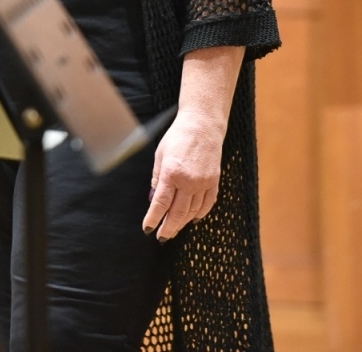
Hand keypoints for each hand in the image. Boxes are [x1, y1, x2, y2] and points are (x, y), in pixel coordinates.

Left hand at [141, 111, 223, 242]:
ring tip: (173, 229)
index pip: (161, 204)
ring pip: (192, 211)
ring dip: (182, 223)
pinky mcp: (214, 181)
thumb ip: (157, 178)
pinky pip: (207, 204)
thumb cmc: (178, 136)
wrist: (202, 125)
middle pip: (177, 212)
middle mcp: (189, 180)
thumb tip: (155, 200)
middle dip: (168, 228)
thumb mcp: (160, 154)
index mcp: (171, 173)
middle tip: (161, 237)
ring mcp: (203, 182)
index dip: (153, 219)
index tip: (148, 228)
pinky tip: (192, 220)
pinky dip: (200, 214)